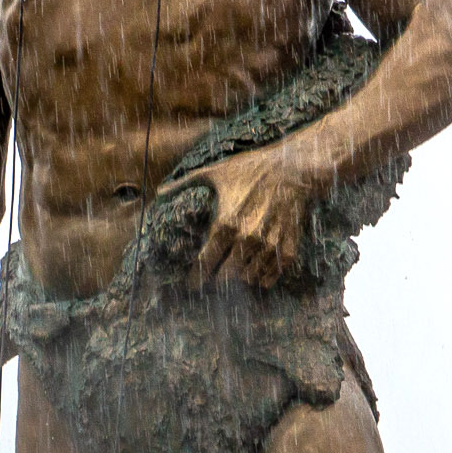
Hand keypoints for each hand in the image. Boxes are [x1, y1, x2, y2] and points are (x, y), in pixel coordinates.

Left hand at [189, 144, 316, 288]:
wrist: (293, 168)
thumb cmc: (251, 169)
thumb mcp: (214, 172)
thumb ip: (184, 183)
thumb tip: (159, 191)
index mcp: (225, 225)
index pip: (205, 264)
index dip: (196, 278)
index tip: (192, 284)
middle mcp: (246, 240)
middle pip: (225, 278)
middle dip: (217, 280)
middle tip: (214, 276)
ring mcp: (268, 247)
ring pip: (247, 280)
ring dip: (240, 278)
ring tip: (235, 271)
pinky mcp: (287, 249)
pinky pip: (270, 277)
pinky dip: (262, 278)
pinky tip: (256, 271)